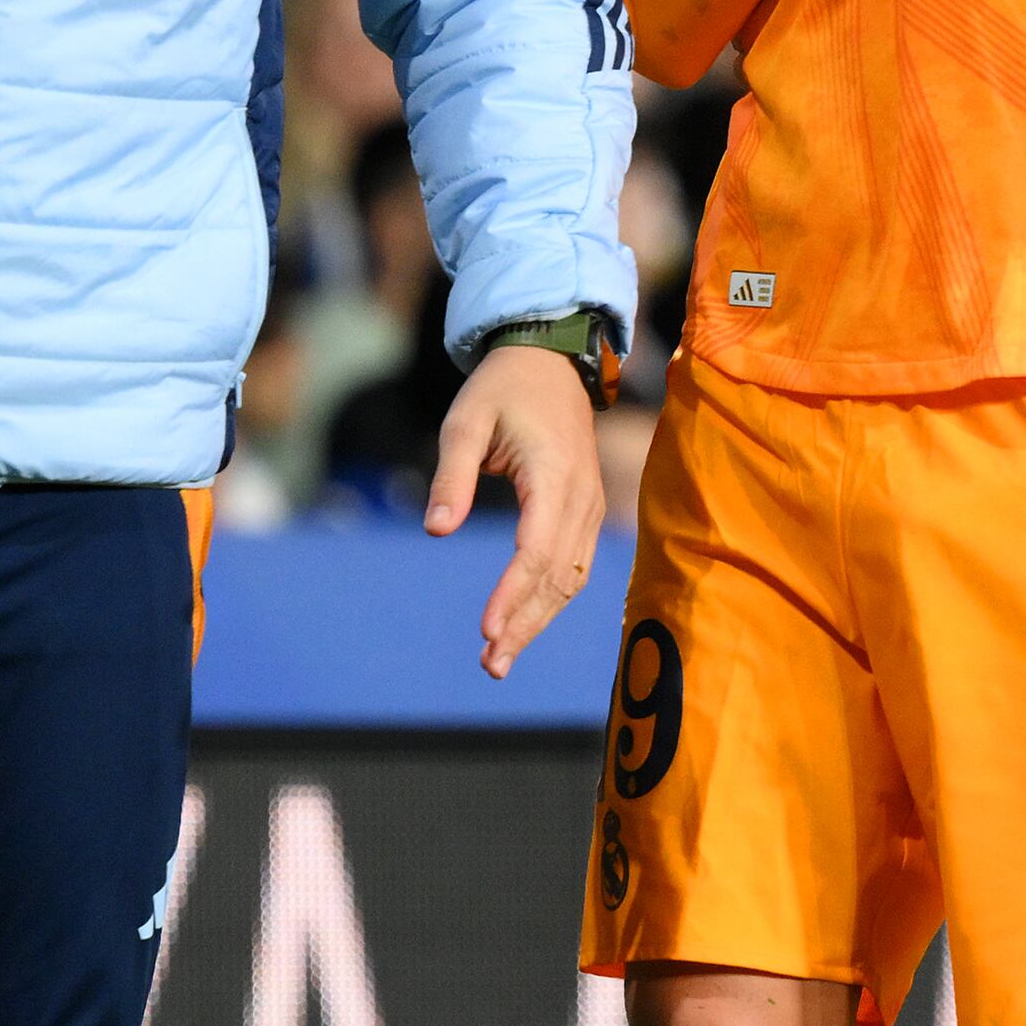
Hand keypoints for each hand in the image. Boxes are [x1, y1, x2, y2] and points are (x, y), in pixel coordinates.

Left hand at [425, 340, 602, 680]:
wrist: (549, 361)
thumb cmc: (502, 389)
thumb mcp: (465, 422)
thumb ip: (451, 476)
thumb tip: (436, 530)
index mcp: (554, 475)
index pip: (536, 550)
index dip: (512, 594)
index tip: (485, 629)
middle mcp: (581, 498)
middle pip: (557, 577)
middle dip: (524, 624)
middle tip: (490, 664)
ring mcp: (590, 506)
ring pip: (570, 579)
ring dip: (538, 621)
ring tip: (500, 657)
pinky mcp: (586, 512)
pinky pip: (573, 566)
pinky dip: (549, 600)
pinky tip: (523, 624)